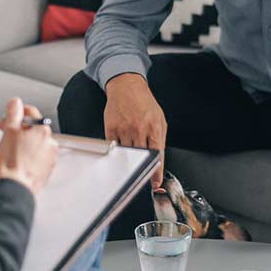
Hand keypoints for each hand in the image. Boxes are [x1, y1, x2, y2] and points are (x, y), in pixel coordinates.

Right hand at [0, 98, 58, 193]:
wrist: (16, 187)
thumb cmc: (12, 163)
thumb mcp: (9, 131)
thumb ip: (13, 113)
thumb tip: (15, 102)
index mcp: (42, 130)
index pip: (31, 112)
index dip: (16, 112)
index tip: (9, 116)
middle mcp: (50, 142)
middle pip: (33, 127)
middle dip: (19, 128)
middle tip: (6, 133)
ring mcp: (50, 156)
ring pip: (35, 142)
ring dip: (24, 142)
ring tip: (11, 149)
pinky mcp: (47, 169)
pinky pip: (38, 156)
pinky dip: (29, 155)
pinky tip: (18, 159)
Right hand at [104, 73, 166, 188]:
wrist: (126, 86)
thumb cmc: (144, 102)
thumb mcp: (159, 119)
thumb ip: (159, 139)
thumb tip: (159, 159)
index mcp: (154, 127)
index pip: (157, 156)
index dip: (156, 173)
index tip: (155, 183)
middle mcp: (139, 129)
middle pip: (140, 158)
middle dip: (142, 169)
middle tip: (142, 176)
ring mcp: (124, 129)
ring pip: (126, 154)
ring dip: (129, 160)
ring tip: (131, 154)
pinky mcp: (111, 128)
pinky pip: (114, 147)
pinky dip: (118, 151)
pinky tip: (121, 145)